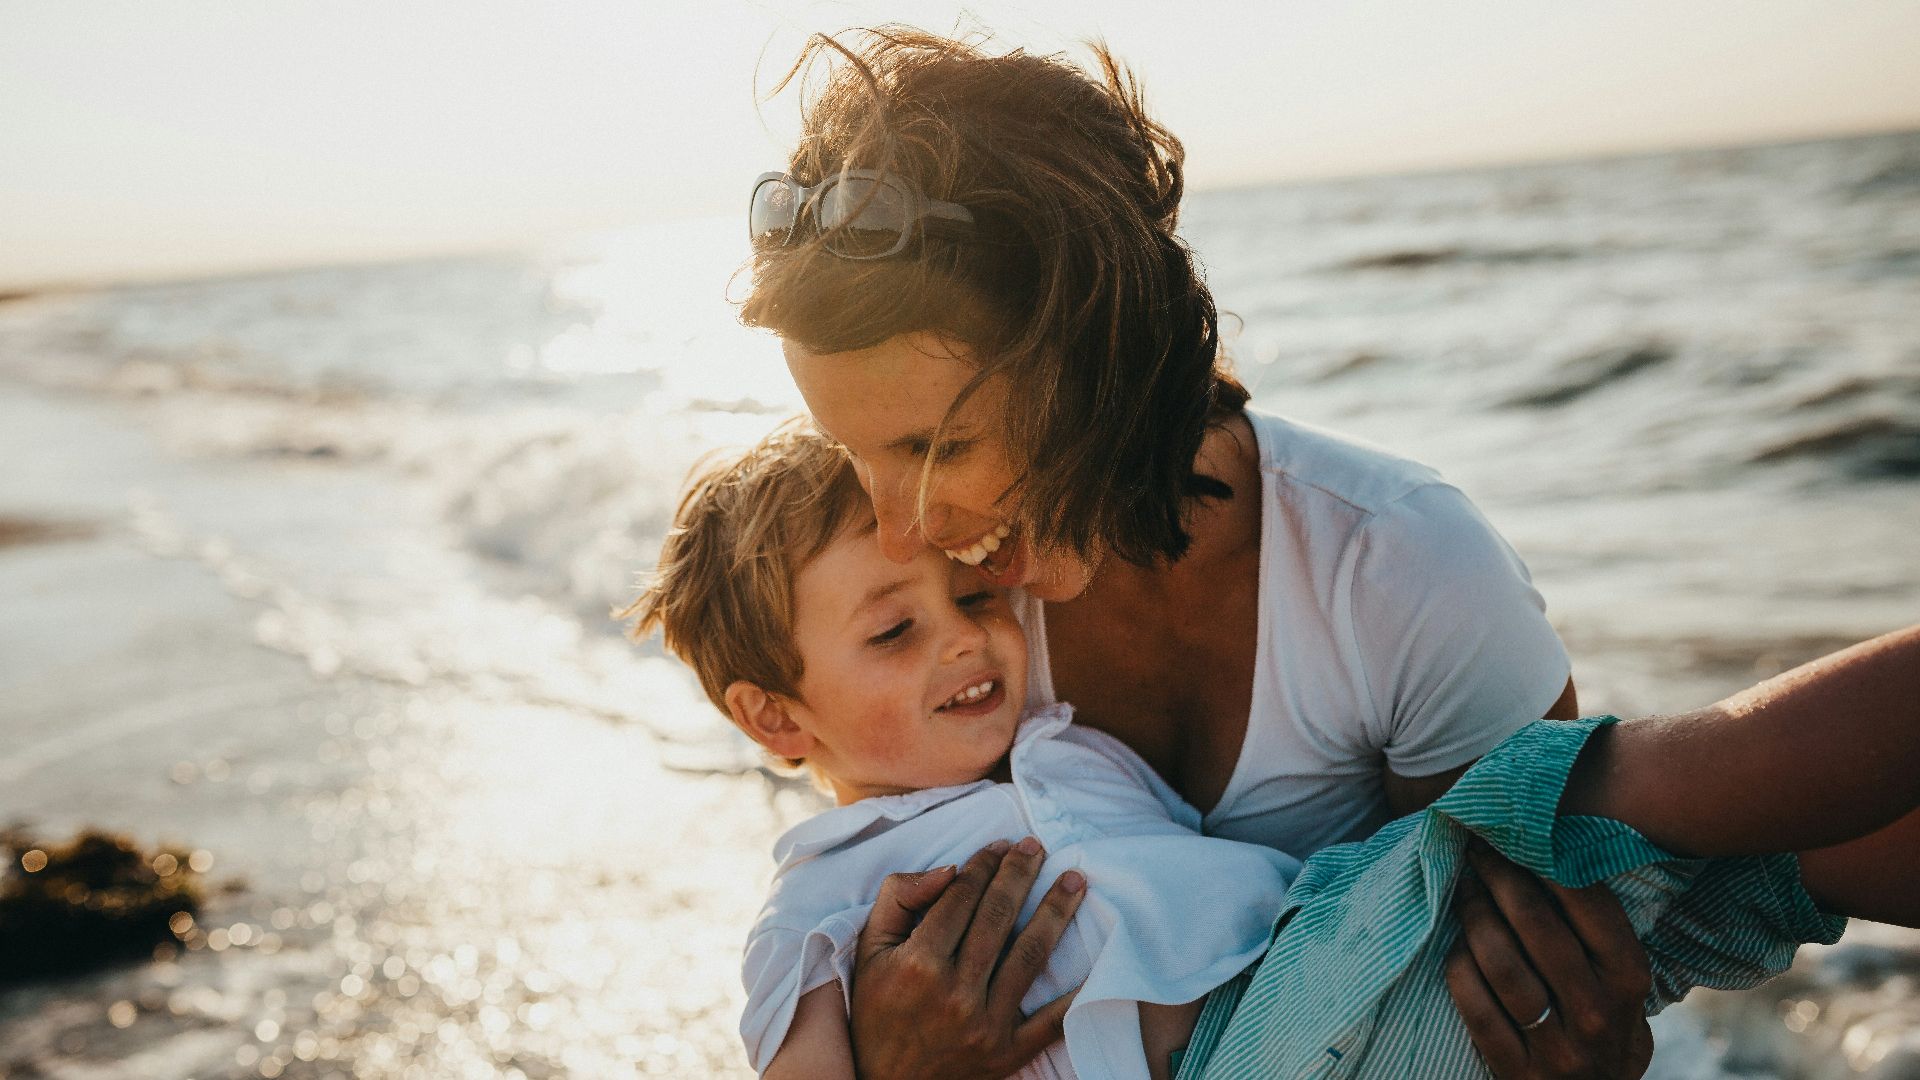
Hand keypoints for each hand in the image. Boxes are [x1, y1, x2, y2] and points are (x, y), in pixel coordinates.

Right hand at [849, 837, 1087, 1079]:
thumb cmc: (877, 1010)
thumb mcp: (869, 951)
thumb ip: (899, 899)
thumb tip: (949, 869)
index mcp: (918, 964)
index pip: (961, 898)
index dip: (983, 865)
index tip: (999, 845)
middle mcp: (954, 992)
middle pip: (998, 917)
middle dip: (1020, 874)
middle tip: (1036, 847)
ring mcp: (985, 1025)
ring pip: (1030, 955)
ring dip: (1056, 912)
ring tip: (1075, 880)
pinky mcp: (1008, 1053)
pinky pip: (1051, 1020)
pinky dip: (1076, 993)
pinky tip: (1097, 960)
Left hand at [1444, 841, 1654, 1078]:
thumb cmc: (1603, 1022)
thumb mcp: (1620, 982)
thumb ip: (1597, 932)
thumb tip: (1551, 850)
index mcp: (1628, 979)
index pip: (1588, 904)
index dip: (1545, 861)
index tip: (1514, 833)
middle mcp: (1596, 1012)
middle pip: (1535, 925)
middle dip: (1499, 876)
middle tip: (1476, 849)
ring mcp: (1556, 1046)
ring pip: (1500, 962)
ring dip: (1473, 915)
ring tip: (1463, 889)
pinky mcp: (1515, 1070)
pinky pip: (1474, 1006)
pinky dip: (1459, 967)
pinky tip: (1454, 946)